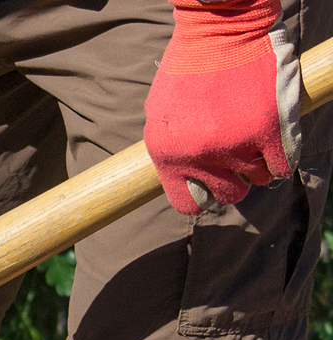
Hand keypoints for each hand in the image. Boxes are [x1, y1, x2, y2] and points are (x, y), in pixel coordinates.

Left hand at [144, 0, 301, 215]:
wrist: (220, 30)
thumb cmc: (190, 69)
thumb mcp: (161, 114)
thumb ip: (172, 150)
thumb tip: (186, 179)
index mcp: (168, 155)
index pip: (190, 204)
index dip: (206, 195)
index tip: (215, 180)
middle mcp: (199, 155)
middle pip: (229, 194)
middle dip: (236, 178)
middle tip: (240, 155)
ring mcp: (234, 144)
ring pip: (257, 179)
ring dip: (260, 162)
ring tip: (254, 135)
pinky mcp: (267, 128)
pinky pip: (283, 165)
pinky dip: (283, 157)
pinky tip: (275, 139)